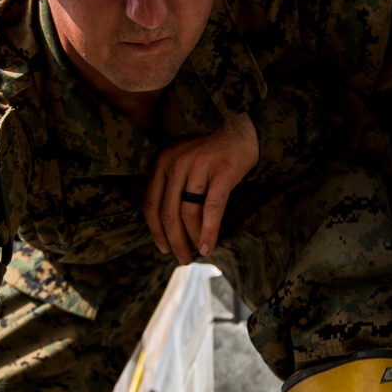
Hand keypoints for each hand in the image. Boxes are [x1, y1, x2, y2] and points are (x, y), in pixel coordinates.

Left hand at [143, 112, 258, 264]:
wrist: (242, 132)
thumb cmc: (211, 154)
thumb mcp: (182, 162)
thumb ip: (170, 186)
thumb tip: (165, 228)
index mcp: (162, 161)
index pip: (150, 204)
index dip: (155, 231)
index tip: (162, 248)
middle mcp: (177, 163)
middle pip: (168, 213)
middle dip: (174, 241)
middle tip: (181, 258)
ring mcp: (199, 167)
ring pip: (188, 213)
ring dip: (191, 239)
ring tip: (196, 254)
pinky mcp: (222, 173)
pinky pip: (211, 209)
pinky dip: (208, 232)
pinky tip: (208, 246)